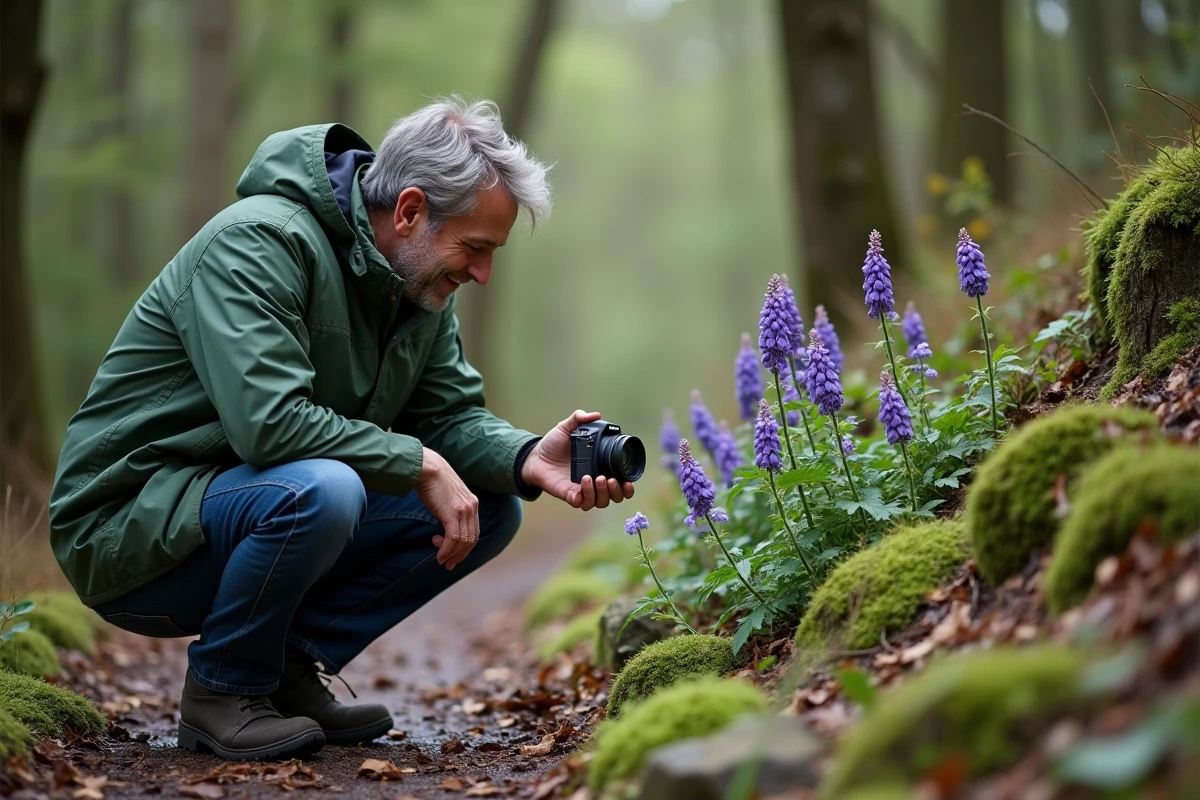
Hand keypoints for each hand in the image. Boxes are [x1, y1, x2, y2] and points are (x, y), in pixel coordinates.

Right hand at [415, 448, 478, 569]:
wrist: (427, 466)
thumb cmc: (432, 479)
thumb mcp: (447, 495)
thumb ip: (451, 508)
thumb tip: (445, 522)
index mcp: (472, 503)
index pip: (474, 532)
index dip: (465, 547)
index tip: (454, 556)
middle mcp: (472, 507)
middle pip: (471, 539)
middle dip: (460, 555)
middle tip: (449, 564)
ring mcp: (464, 510)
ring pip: (463, 541)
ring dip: (452, 554)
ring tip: (441, 559)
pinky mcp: (453, 513)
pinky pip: (453, 538)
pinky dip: (446, 550)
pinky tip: (439, 555)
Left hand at [521, 410, 635, 510]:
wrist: (534, 456)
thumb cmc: (553, 444)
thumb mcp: (566, 428)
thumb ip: (579, 418)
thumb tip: (596, 414)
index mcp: (599, 468)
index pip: (620, 483)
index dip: (627, 486)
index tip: (627, 481)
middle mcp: (593, 481)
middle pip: (614, 497)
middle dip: (617, 491)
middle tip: (610, 479)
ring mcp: (582, 489)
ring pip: (600, 502)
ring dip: (602, 493)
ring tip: (597, 478)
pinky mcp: (569, 495)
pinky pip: (582, 503)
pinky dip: (585, 496)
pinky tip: (582, 483)